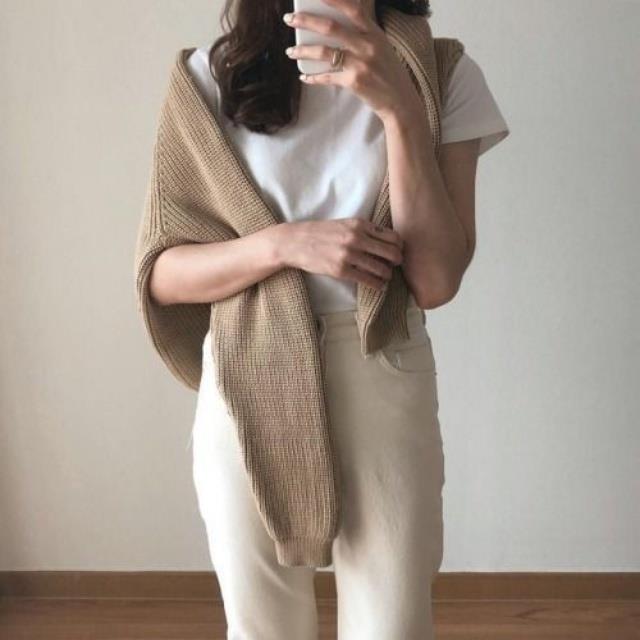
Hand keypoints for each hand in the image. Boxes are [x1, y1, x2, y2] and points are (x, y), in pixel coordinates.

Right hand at [276, 218, 403, 290]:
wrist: (295, 242)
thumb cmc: (320, 233)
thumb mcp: (344, 223)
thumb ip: (364, 229)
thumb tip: (387, 240)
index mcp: (359, 224)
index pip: (392, 236)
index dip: (399, 246)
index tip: (397, 251)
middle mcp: (356, 238)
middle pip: (392, 252)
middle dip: (397, 261)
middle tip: (395, 265)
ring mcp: (348, 255)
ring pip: (382, 268)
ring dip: (387, 275)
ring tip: (385, 277)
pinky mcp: (341, 271)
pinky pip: (368, 280)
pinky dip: (377, 285)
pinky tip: (378, 286)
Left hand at [282, 0, 422, 122]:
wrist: (400, 101)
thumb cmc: (387, 72)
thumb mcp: (381, 46)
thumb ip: (364, 32)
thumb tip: (336, 20)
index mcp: (374, 33)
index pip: (353, 8)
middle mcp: (367, 45)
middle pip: (331, 27)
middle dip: (306, 21)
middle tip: (289, 19)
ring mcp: (361, 64)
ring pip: (324, 52)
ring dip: (303, 51)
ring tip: (290, 51)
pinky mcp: (354, 82)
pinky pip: (327, 77)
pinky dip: (313, 77)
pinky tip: (303, 77)